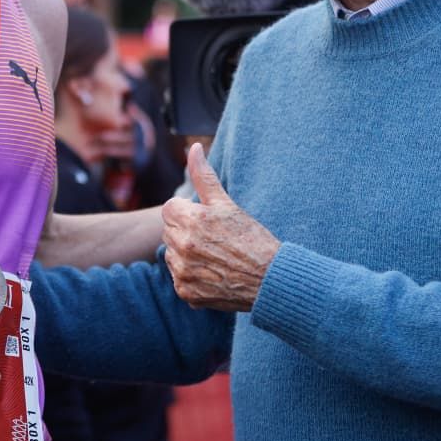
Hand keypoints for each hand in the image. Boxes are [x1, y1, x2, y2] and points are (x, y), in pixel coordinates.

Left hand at [160, 143, 279, 310]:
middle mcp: (182, 246)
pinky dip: (192, 276)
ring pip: (172, 255)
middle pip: (169, 231)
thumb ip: (204, 176)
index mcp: (190, 220)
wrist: (271, 280)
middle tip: (214, 238)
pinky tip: (214, 273)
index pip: (170, 208)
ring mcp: (182, 272)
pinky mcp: (186, 293)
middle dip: (186, 231)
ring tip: (215, 256)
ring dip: (186, 254)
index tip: (207, 220)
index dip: (188, 211)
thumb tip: (193, 148)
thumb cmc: (252, 238)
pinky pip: (179, 278)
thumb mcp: (227, 204)